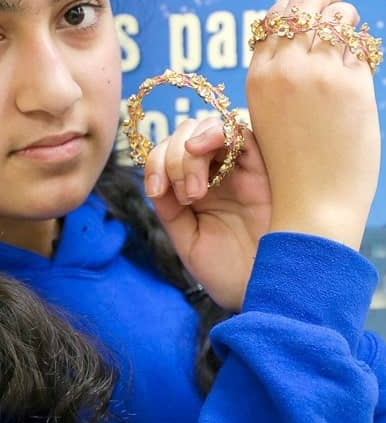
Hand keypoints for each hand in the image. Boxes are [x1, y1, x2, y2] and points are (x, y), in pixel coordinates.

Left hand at [144, 117, 270, 311]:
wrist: (267, 293)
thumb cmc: (231, 274)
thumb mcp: (189, 242)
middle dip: (172, 158)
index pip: (168, 155)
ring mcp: (240, 169)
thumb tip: (156, 180)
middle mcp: (218, 174)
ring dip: (189, 150)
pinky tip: (200, 149)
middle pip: (186, 135)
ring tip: (195, 191)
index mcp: (196, 190)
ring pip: (208, 128)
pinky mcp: (265, 167)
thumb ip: (170, 210)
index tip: (157, 190)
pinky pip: (239, 133)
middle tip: (186, 197)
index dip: (155, 162)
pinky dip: (214, 132)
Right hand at [246, 0, 379, 249]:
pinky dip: (362, 43)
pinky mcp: (350, 84)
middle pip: (301, 3)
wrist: (313, 203)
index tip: (309, 11)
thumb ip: (282, 78)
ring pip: (334, 15)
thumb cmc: (295, 165)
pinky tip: (361, 57)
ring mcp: (317, 74)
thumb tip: (306, 33)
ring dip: (345, 17)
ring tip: (351, 32)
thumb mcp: (271, 115)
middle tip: (336, 4)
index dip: (291, 7)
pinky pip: (359, 41)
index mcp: (257, 77)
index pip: (273, 18)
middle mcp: (282, 69)